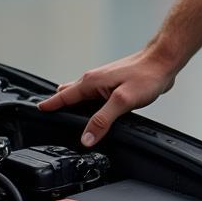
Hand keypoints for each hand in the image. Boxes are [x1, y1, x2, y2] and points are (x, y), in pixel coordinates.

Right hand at [37, 47, 178, 146]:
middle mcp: (95, 80)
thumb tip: (85, 139)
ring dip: (76, 107)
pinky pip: (96, 97)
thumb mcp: (122, 101)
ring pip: (83, 96)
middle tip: (52, 122)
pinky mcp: (116, 85)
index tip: (36, 113)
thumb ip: (102, 120)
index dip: (49, 106)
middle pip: (69, 96)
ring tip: (69, 122)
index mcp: (91, 82)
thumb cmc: (147, 75)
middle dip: (60, 107)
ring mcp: (105, 82)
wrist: (165, 61)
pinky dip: (90, 106)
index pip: (62, 97)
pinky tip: (94, 115)